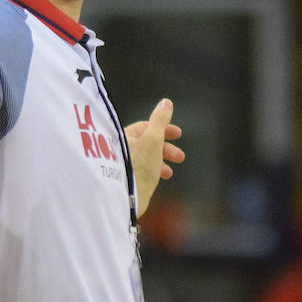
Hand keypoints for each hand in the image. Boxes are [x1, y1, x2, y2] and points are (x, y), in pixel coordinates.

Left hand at [124, 98, 183, 216]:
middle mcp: (121, 149)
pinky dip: (153, 171)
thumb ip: (160, 121)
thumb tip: (166, 102)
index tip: (178, 134)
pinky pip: (141, 170)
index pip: (146, 126)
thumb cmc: (138, 167)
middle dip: (166, 148)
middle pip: (147, 143)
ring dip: (161, 161)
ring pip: (145, 158)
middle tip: (180, 157)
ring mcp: (122, 164)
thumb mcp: (153, 140)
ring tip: (169, 172)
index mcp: (124, 136)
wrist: (125, 199)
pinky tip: (159, 178)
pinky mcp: (125, 178)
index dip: (164, 128)